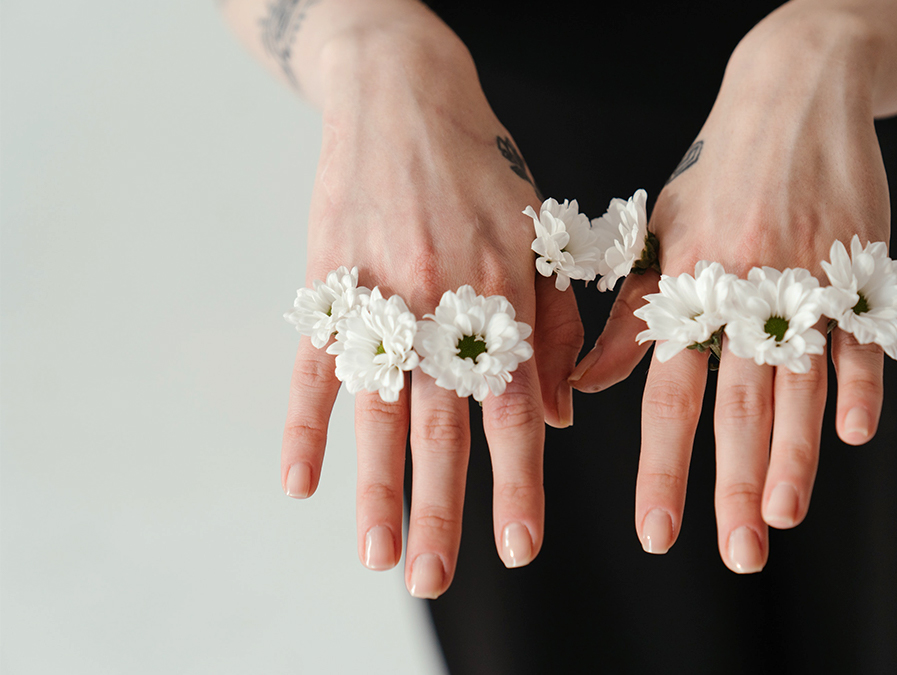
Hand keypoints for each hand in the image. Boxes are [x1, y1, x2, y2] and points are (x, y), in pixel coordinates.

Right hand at [279, 31, 582, 596]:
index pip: (513, 406)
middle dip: (442, 507)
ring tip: (377, 554)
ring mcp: (378, 294)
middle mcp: (441, 302)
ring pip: (378, 408)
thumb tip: (559, 420)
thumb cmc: (483, 171)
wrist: (403, 94)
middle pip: (442, 423)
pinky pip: (314, 364)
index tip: (519, 545)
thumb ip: (550, 329)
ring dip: (375, 487)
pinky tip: (301, 481)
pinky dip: (306, 423)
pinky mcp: (328, 283)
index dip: (518, 479)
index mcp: (501, 293)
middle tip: (437, 578)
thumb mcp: (539, 235)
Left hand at [570, 11, 887, 572]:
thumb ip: (628, 319)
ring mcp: (803, 280)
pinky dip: (860, 384)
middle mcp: (741, 291)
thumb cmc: (717, 174)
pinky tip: (855, 435)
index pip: (668, 395)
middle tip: (735, 553)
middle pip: (737, 405)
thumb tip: (588, 391)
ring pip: (798, 382)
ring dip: (793, 453)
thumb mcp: (658, 236)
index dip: (663, 467)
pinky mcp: (857, 267)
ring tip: (782, 517)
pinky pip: (860, 336)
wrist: (795, 94)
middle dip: (734, 484)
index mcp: (687, 287)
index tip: (657, 532)